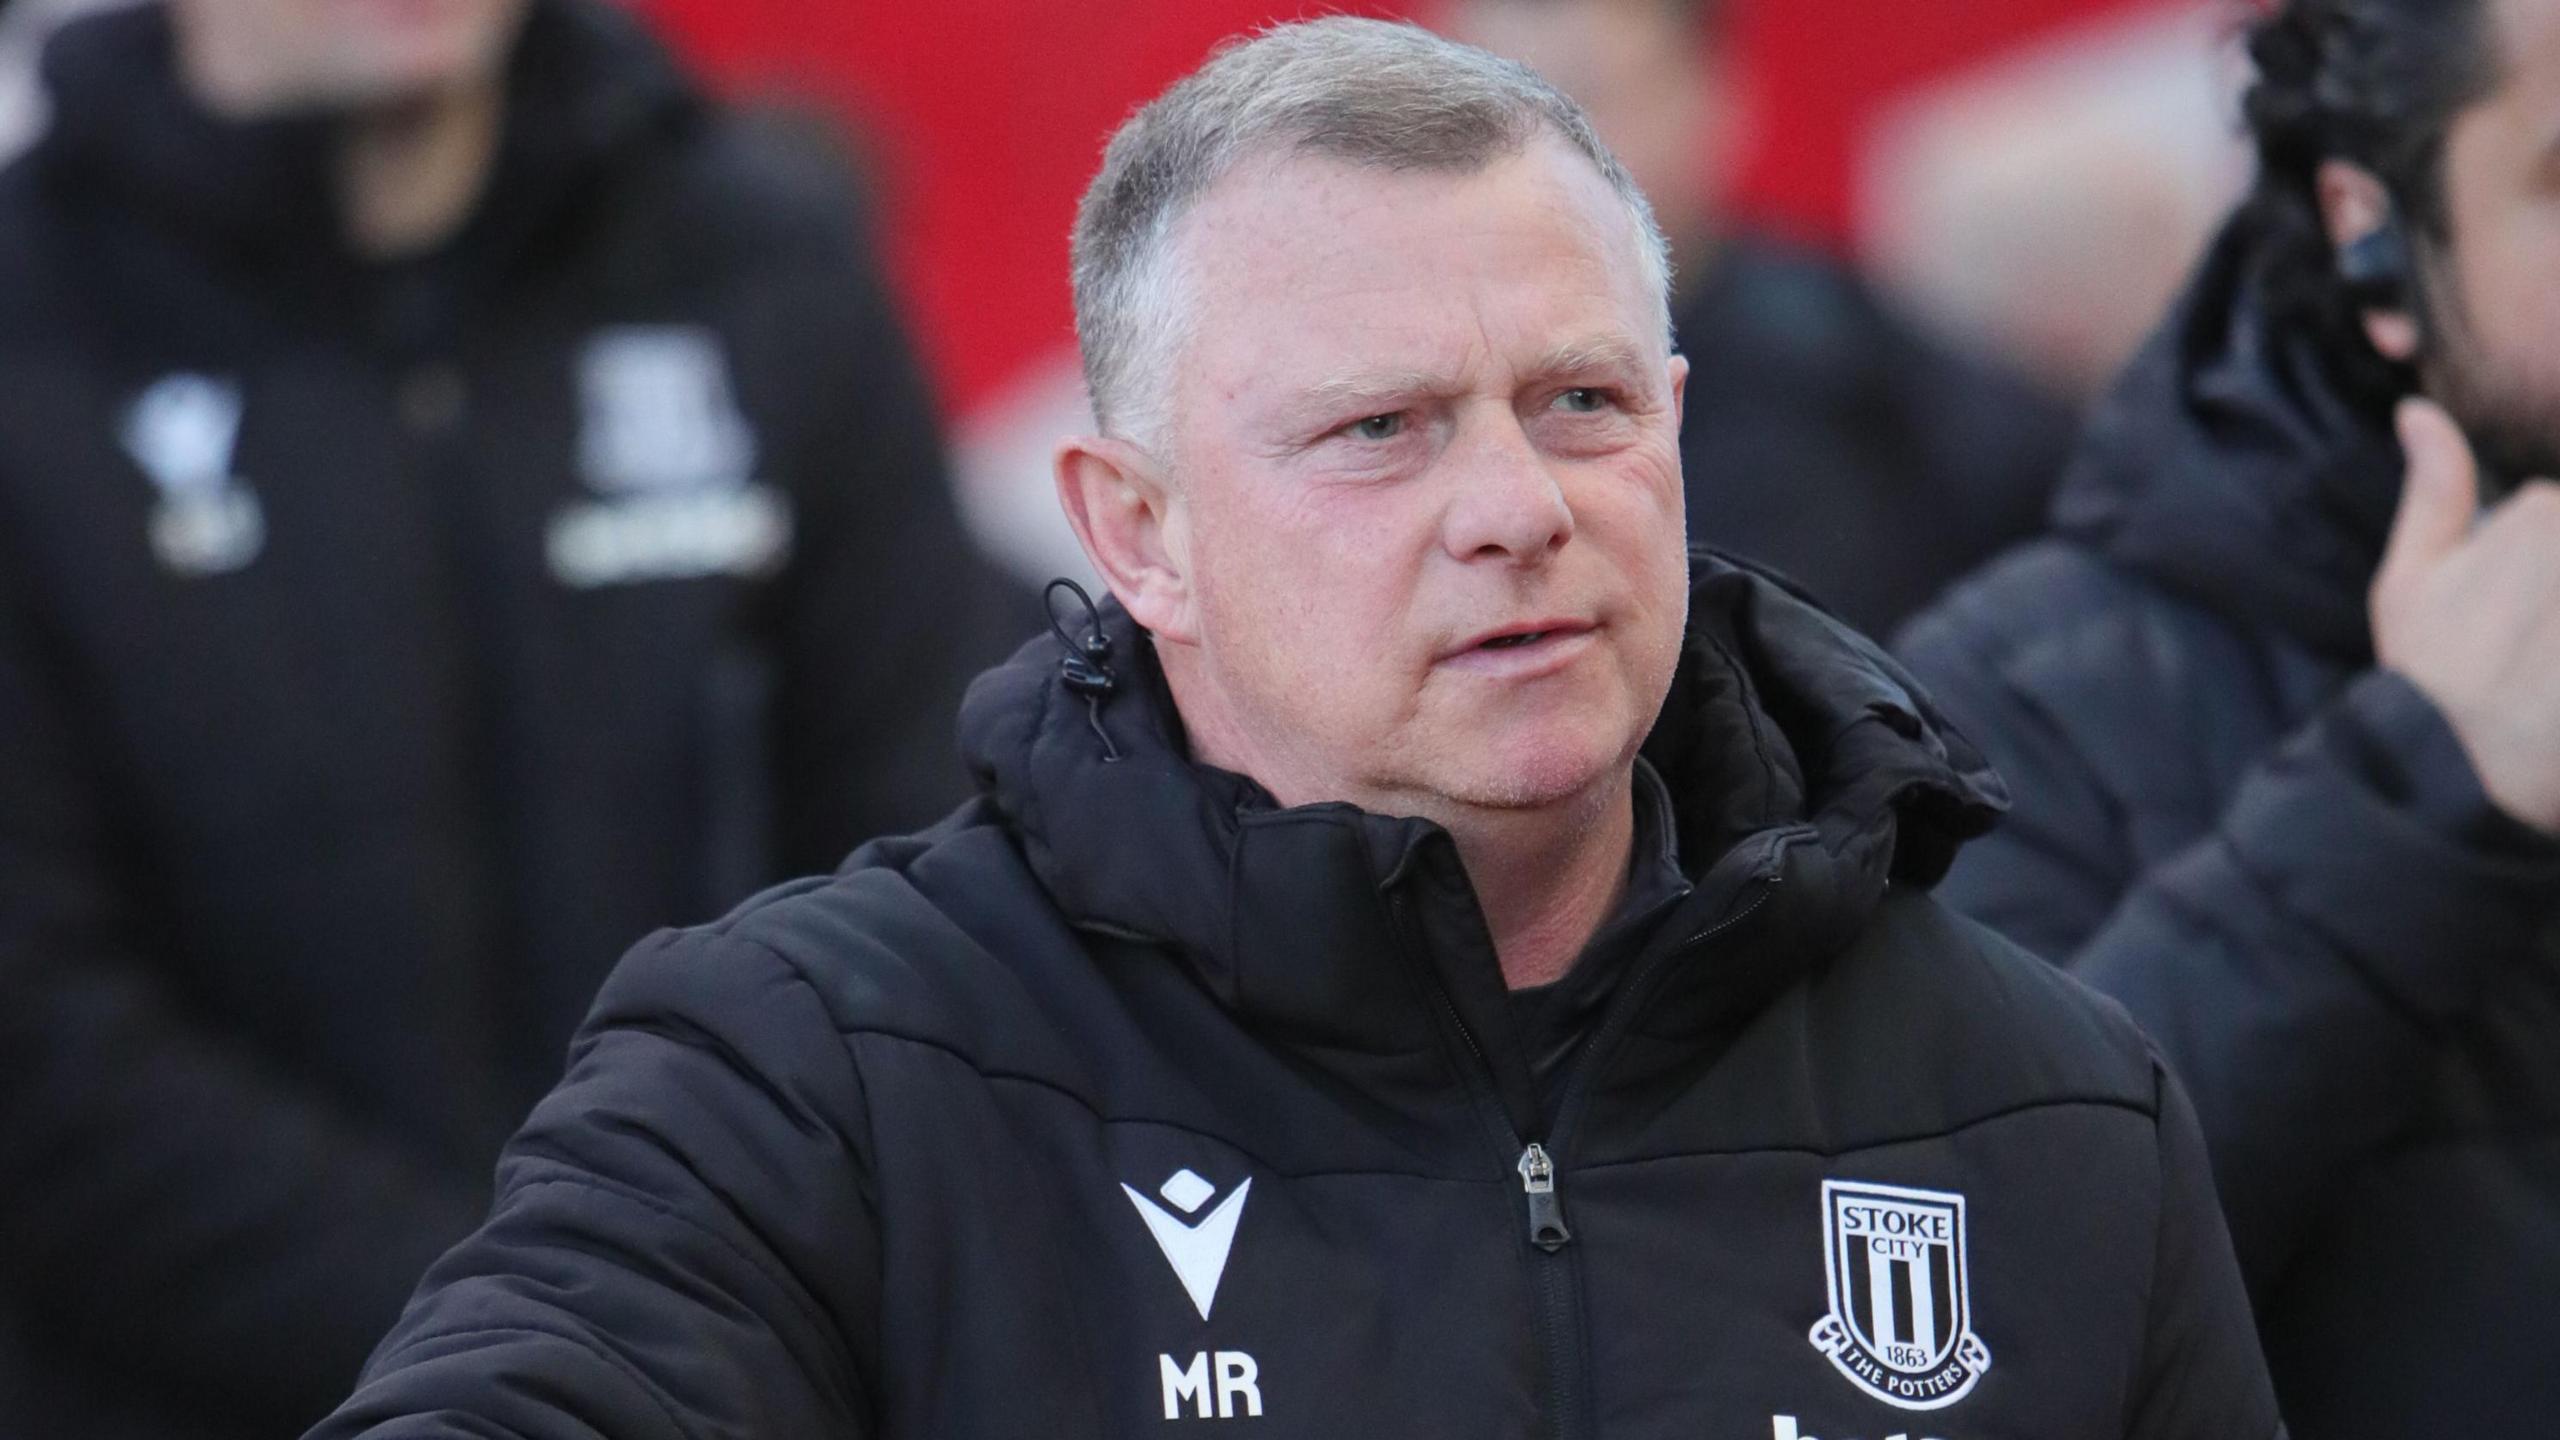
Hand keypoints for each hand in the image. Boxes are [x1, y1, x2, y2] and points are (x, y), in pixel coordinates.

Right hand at [2370, 398, 2559, 833]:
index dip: (2541, 570)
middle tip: (2535, 647)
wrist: (2462, 780)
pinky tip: (2558, 683)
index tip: (2522, 616)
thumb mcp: (2409, 582)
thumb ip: (2433, 489)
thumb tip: (2419, 411)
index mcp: (2540, 516)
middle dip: (2554, 603)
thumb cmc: (2430, 680)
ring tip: (2542, 665)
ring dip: (2558, 627)